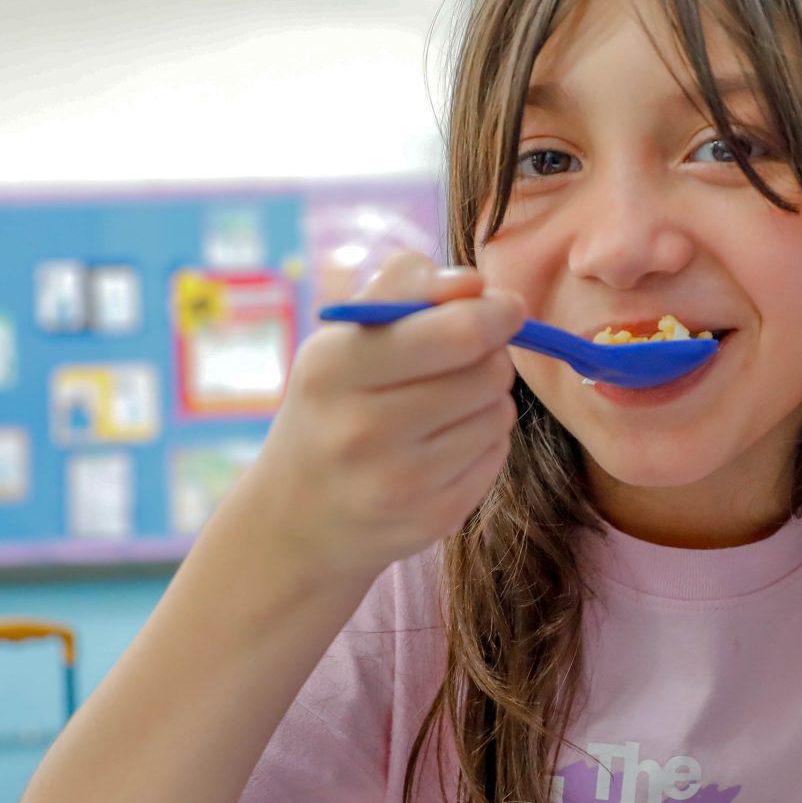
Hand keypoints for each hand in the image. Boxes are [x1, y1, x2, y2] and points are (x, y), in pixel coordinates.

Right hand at [234, 253, 523, 584]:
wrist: (296, 516)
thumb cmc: (333, 402)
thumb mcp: (344, 335)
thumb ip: (405, 285)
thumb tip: (475, 284)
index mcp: (333, 368)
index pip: (458, 332)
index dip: (496, 313)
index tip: (505, 307)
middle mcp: (361, 429)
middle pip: (489, 372)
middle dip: (490, 355)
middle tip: (462, 361)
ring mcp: (398, 482)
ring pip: (499, 413)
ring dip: (487, 400)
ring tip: (442, 408)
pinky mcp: (431, 518)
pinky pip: (498, 455)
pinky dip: (483, 442)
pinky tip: (442, 447)